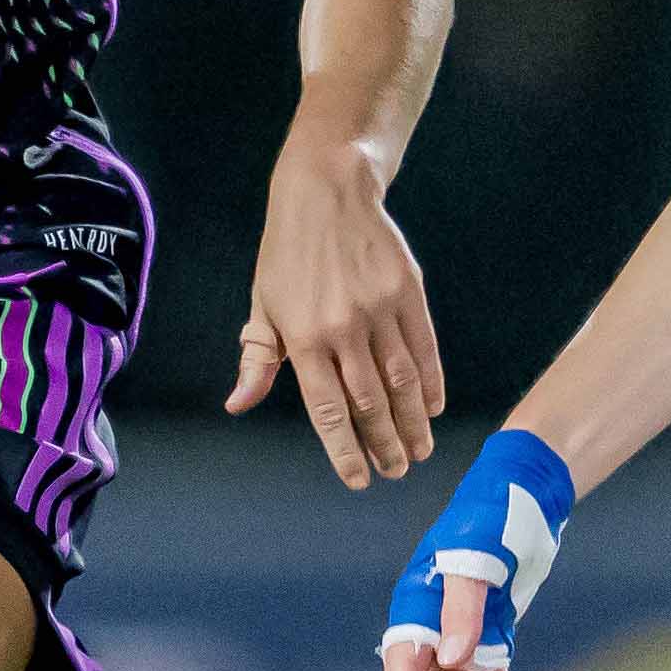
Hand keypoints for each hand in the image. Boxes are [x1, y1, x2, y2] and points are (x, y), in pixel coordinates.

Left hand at [229, 141, 444, 487]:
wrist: (327, 191)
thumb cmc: (287, 254)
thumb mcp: (262, 305)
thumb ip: (257, 360)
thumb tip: (238, 405)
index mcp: (304, 337)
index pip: (328, 409)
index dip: (344, 450)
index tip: (358, 479)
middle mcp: (344, 328)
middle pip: (370, 403)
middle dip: (384, 445)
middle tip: (395, 471)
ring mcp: (380, 310)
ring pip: (402, 382)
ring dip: (412, 424)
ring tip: (418, 452)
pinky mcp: (408, 292)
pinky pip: (424, 349)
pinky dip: (430, 383)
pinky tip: (432, 408)